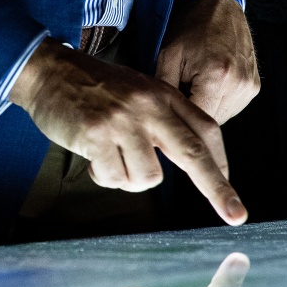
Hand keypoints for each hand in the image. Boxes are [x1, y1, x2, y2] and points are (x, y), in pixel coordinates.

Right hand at [11, 44, 245, 225]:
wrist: (50, 71)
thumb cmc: (95, 88)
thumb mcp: (139, 92)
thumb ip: (163, 119)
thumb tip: (189, 157)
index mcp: (163, 95)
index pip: (205, 129)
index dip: (221, 162)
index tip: (231, 192)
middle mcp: (148, 106)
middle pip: (193, 154)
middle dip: (218, 189)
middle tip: (236, 215)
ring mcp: (123, 120)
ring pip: (148, 177)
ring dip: (129, 179)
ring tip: (110, 158)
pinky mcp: (96, 135)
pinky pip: (114, 177)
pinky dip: (104, 176)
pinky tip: (92, 157)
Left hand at [156, 0, 261, 123]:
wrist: (219, 5)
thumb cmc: (191, 27)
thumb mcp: (168, 56)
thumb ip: (164, 90)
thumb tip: (158, 116)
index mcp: (216, 78)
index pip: (197, 120)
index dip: (180, 117)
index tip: (170, 109)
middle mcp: (238, 85)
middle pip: (211, 121)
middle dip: (193, 111)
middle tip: (182, 89)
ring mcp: (249, 86)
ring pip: (223, 117)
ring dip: (207, 107)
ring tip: (197, 83)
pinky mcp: (254, 86)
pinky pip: (233, 107)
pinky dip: (219, 101)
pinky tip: (210, 82)